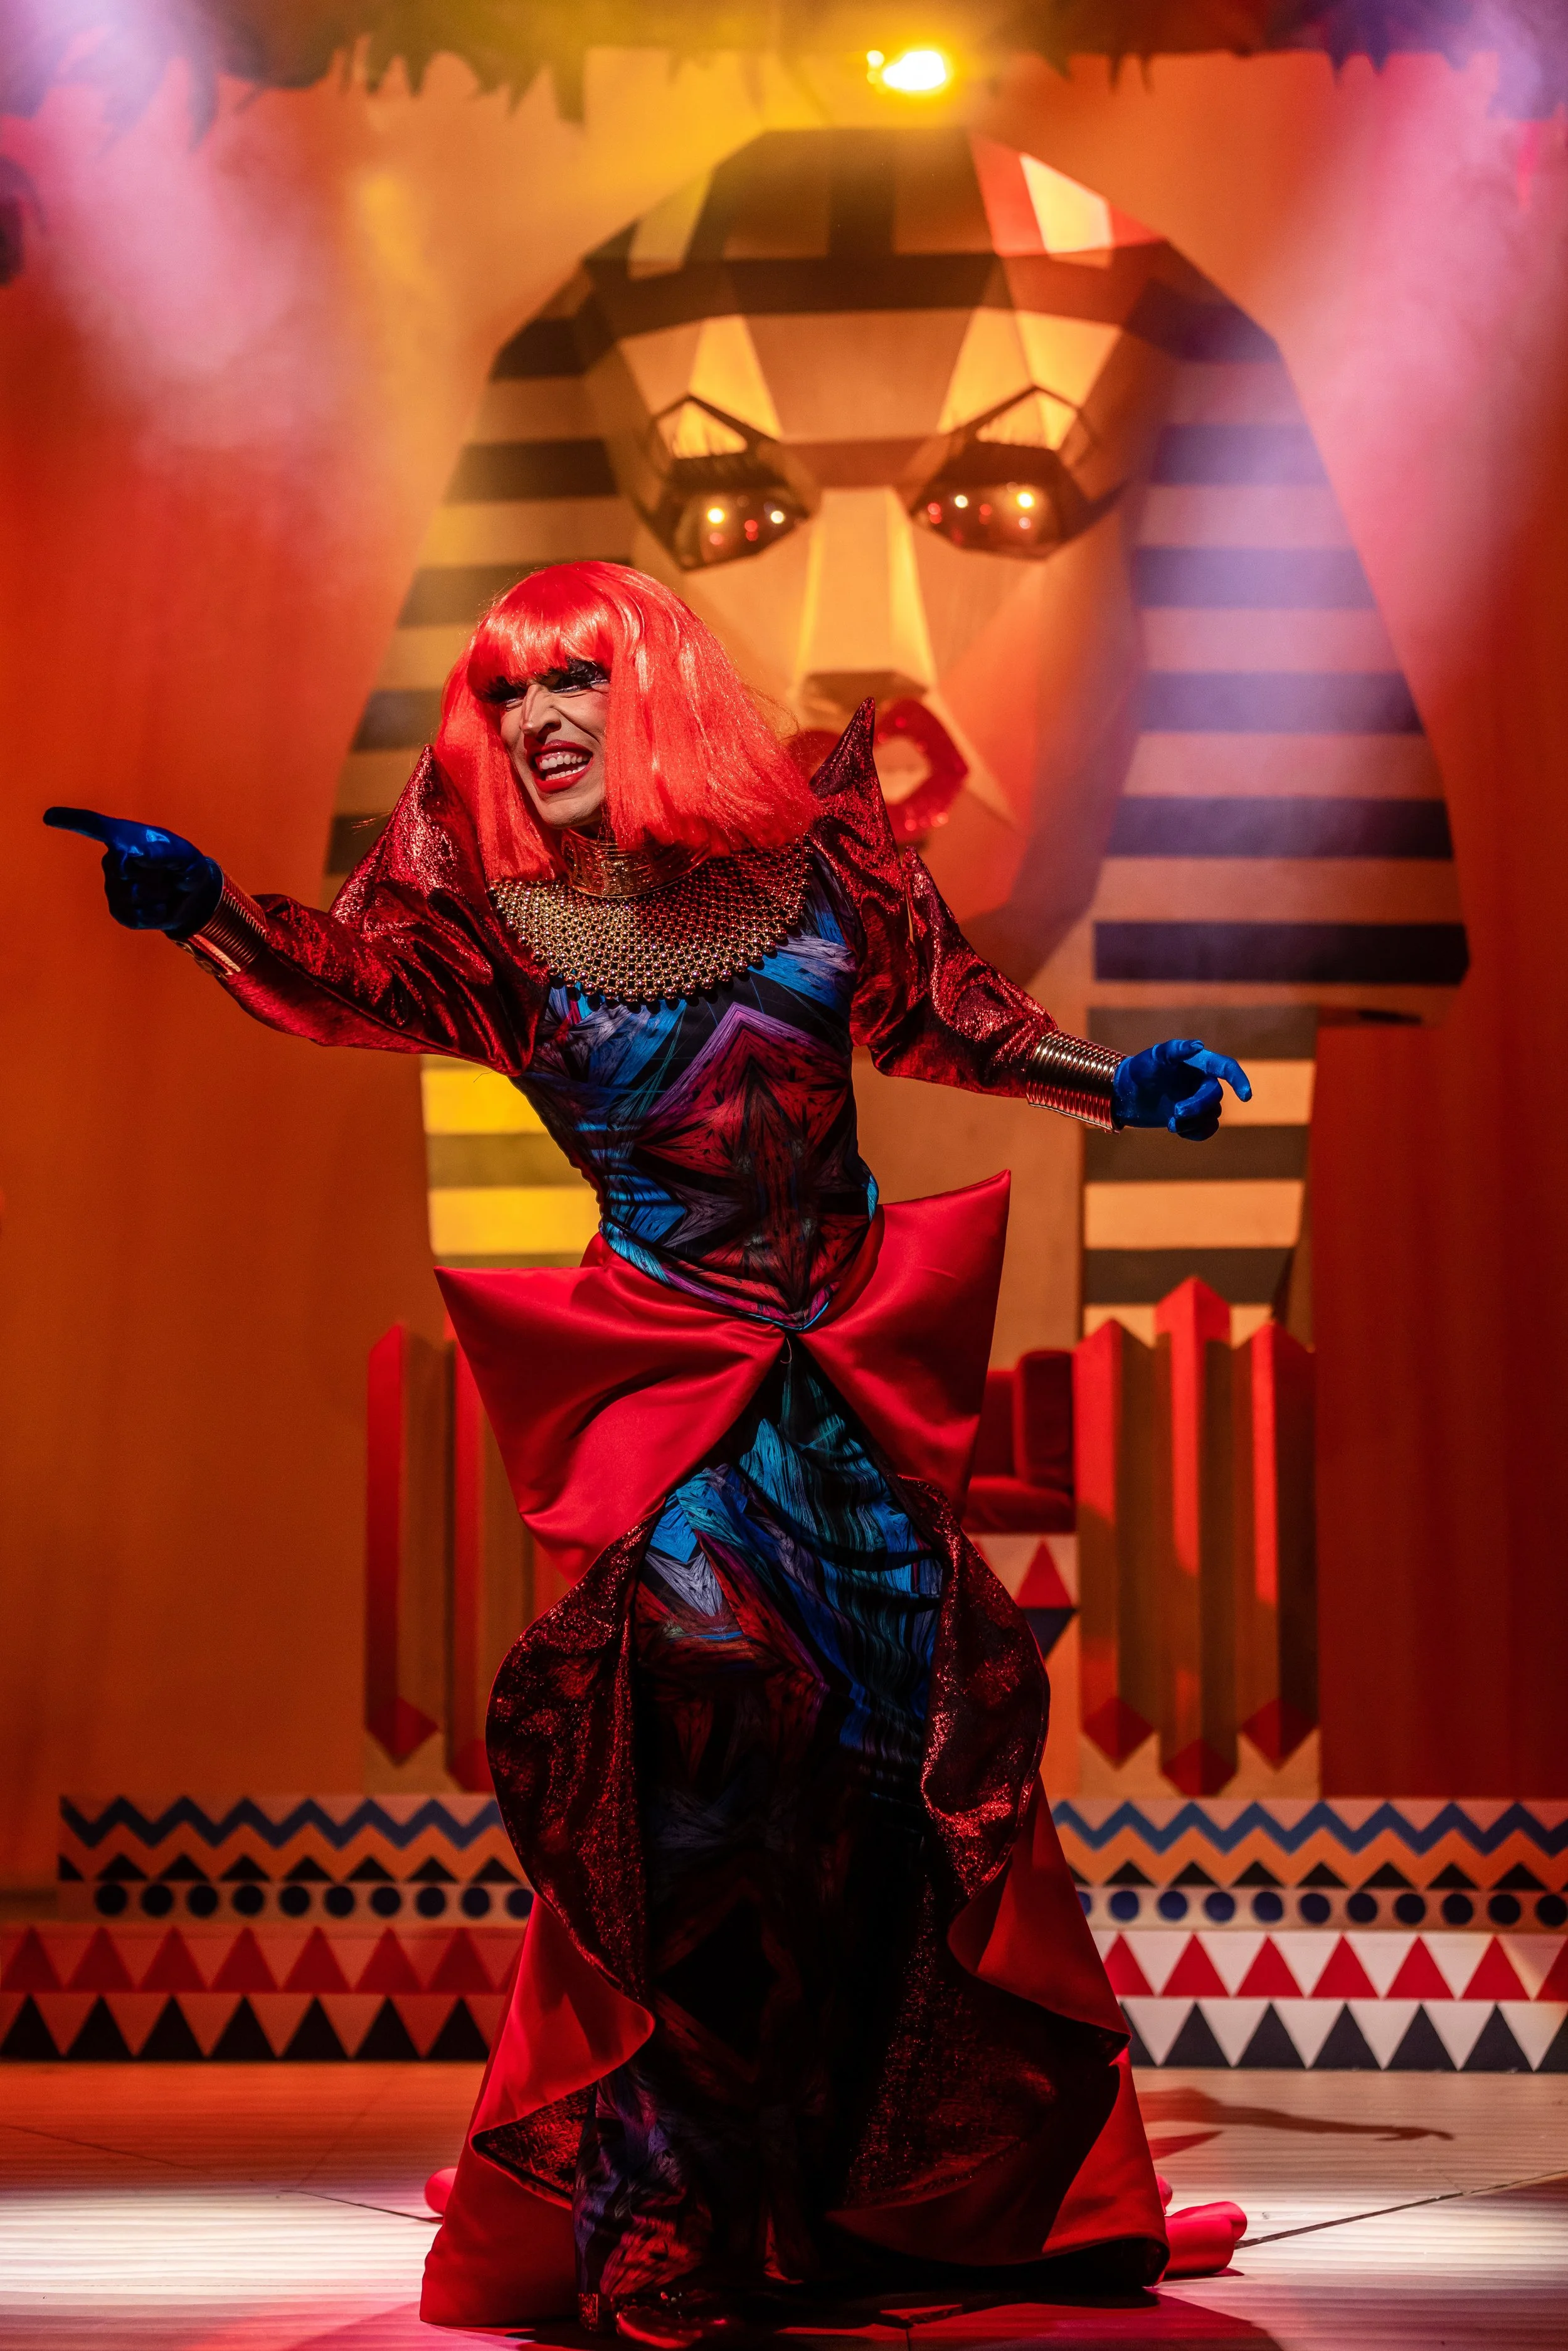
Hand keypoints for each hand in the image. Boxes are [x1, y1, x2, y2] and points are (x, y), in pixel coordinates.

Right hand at [44, 807, 221, 936]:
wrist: (192, 897)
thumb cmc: (185, 867)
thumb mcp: (185, 856)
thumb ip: (164, 852)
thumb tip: (139, 852)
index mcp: (127, 839)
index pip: (98, 828)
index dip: (74, 821)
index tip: (50, 817)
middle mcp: (114, 861)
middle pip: (125, 869)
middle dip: (154, 874)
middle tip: (169, 874)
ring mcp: (113, 888)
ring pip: (133, 895)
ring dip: (159, 895)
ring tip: (166, 889)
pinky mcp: (120, 912)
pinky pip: (135, 917)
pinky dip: (155, 914)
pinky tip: (160, 907)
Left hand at [1113, 1037, 1250, 1140]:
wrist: (1125, 1093)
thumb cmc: (1140, 1069)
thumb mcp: (1153, 1057)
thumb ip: (1175, 1049)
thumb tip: (1198, 1045)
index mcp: (1199, 1063)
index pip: (1226, 1068)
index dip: (1239, 1080)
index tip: (1246, 1096)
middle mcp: (1202, 1082)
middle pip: (1215, 1097)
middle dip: (1198, 1107)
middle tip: (1176, 1113)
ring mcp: (1198, 1101)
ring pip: (1211, 1116)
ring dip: (1193, 1122)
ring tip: (1171, 1123)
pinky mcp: (1192, 1119)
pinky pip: (1206, 1129)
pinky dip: (1195, 1133)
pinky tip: (1176, 1130)